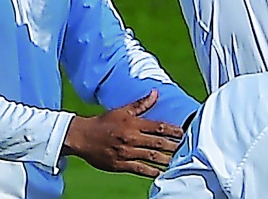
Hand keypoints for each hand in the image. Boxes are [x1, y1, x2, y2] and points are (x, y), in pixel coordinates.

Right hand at [62, 90, 183, 178]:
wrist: (82, 137)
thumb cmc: (103, 122)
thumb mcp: (122, 110)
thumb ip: (141, 104)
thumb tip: (155, 93)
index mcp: (133, 123)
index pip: (158, 126)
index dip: (172, 130)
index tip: (184, 132)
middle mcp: (131, 138)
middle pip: (157, 143)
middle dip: (173, 145)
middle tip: (185, 147)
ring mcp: (126, 152)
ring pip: (150, 157)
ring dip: (165, 159)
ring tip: (177, 160)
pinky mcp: (120, 164)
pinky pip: (139, 169)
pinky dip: (151, 172)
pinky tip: (160, 173)